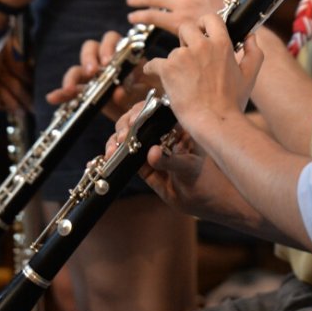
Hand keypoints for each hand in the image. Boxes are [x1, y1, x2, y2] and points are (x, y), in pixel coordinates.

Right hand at [45, 30, 145, 118]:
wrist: (137, 114)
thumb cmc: (143, 95)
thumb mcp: (142, 91)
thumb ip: (132, 90)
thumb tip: (118, 92)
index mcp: (122, 54)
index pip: (111, 40)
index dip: (107, 47)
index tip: (108, 61)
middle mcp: (104, 61)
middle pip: (90, 48)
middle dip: (89, 58)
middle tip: (92, 72)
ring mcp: (92, 76)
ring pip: (77, 68)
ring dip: (72, 76)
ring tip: (70, 88)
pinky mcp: (84, 91)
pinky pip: (70, 90)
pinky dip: (61, 94)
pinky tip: (53, 98)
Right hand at [106, 103, 227, 217]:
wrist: (201, 201)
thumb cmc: (204, 179)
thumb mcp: (190, 168)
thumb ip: (171, 161)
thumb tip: (151, 152)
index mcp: (178, 125)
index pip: (157, 108)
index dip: (142, 110)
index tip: (133, 122)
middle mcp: (162, 132)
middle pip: (138, 118)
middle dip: (125, 124)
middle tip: (124, 137)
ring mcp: (151, 146)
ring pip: (128, 135)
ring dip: (116, 139)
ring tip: (114, 150)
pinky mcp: (142, 163)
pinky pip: (124, 155)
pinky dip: (113, 154)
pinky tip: (107, 156)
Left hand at [143, 14, 262, 135]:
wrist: (215, 122)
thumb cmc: (232, 103)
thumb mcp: (250, 76)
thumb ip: (254, 53)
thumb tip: (251, 37)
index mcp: (222, 45)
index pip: (210, 18)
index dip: (204, 23)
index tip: (201, 31)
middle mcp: (202, 46)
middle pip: (186, 27)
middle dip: (185, 39)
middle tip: (188, 56)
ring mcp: (183, 56)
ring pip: (173, 50)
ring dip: (174, 61)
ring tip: (182, 79)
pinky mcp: (167, 69)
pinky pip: (153, 63)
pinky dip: (153, 69)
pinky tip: (157, 76)